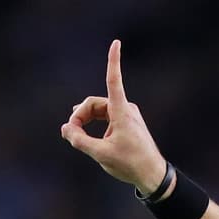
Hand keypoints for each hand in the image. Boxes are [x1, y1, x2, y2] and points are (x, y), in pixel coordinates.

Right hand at [61, 40, 168, 194]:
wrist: (152, 176)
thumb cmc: (130, 164)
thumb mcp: (100, 154)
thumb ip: (79, 140)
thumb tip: (66, 128)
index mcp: (122, 112)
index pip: (114, 81)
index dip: (113, 61)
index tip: (116, 43)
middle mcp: (126, 109)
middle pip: (94, 104)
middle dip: (79, 116)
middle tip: (70, 133)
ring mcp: (127, 115)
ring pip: (98, 111)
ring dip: (84, 121)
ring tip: (75, 135)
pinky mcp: (126, 123)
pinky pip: (104, 117)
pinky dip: (93, 124)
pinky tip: (83, 131)